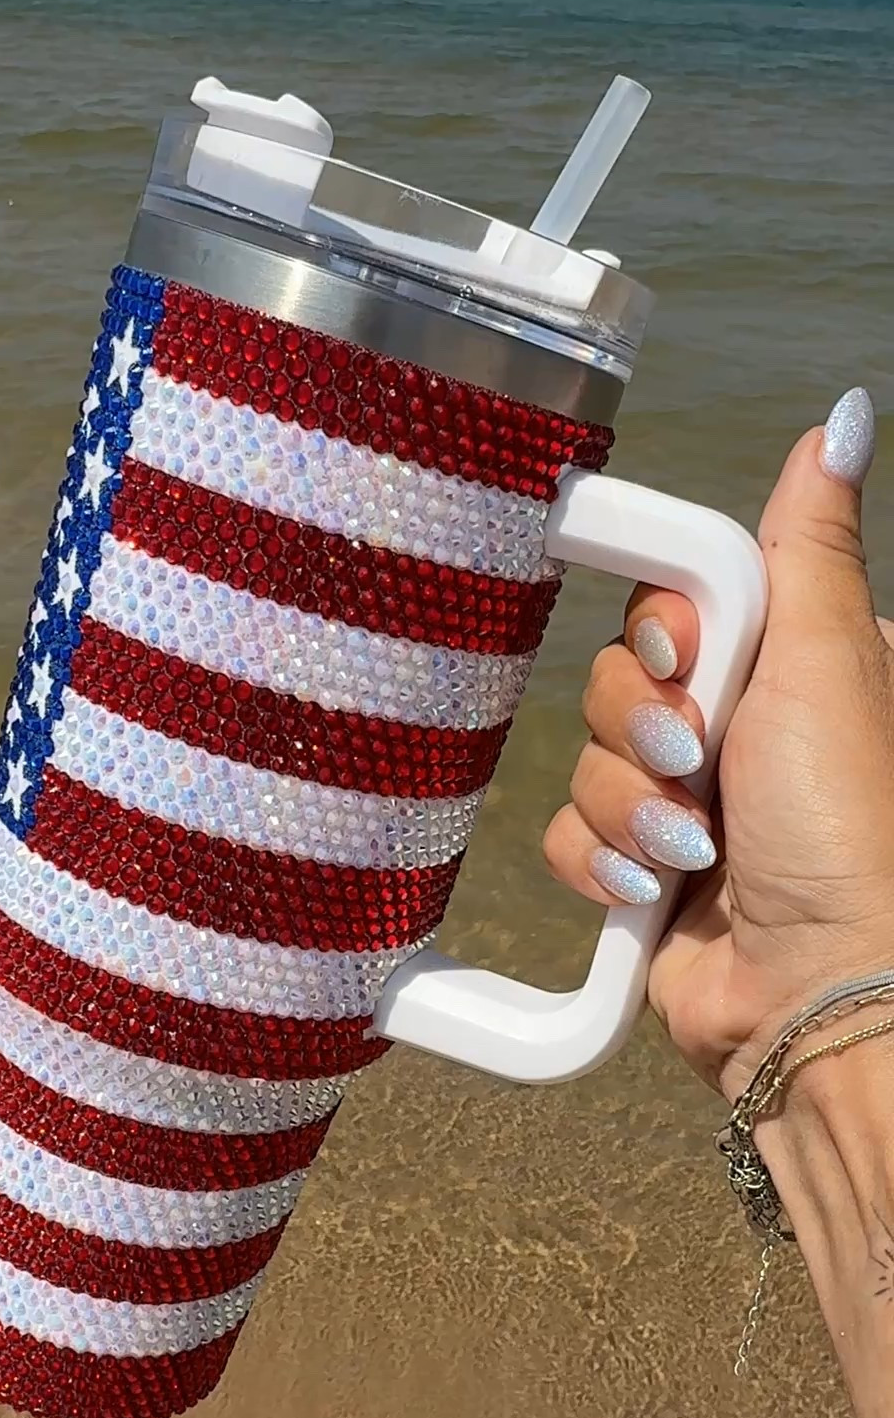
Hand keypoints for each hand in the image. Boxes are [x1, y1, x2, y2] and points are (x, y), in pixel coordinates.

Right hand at [543, 388, 888, 1100]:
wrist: (817, 996)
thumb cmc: (849, 832)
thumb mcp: (829, 664)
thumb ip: (808, 546)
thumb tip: (842, 420)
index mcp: (789, 670)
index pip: (675, 602)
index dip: (663, 630)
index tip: (689, 660)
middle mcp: (736, 732)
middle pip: (620, 676)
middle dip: (647, 731)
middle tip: (701, 765)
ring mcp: (683, 806)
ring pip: (587, 760)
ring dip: (631, 809)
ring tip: (693, 853)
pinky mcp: (638, 874)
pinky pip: (569, 836)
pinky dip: (605, 864)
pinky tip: (656, 892)